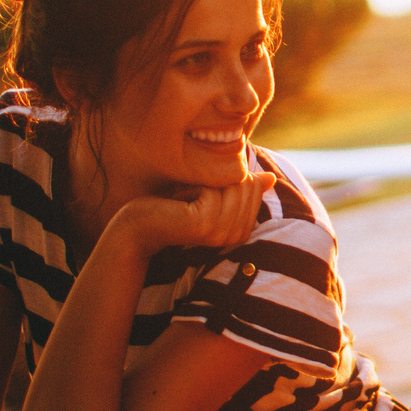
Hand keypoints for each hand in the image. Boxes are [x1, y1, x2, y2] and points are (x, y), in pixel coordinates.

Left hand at [119, 167, 277, 255]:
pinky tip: (179, 199)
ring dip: (205, 180)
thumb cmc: (172, 205)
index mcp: (242, 230)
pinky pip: (213, 189)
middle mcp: (236, 235)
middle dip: (218, 176)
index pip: (254, 186)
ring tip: (186, 194)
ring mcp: (221, 232)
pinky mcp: (204, 225)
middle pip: (244, 185)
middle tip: (192, 190)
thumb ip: (241, 187)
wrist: (139, 224)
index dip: (228, 175)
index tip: (202, 188)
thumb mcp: (211, 193)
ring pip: (231, 185)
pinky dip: (194, 184)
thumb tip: (272, 177)